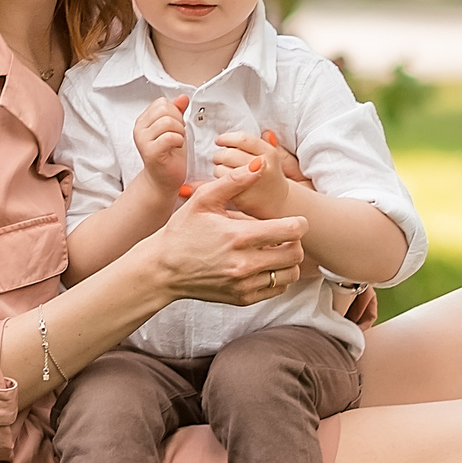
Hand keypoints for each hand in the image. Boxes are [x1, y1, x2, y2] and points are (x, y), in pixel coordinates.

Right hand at [132, 95, 186, 195]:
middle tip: (177, 135)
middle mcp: (139, 129)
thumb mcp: (175, 129)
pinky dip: (178, 141)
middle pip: (164, 109)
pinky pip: (169, 137)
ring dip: (179, 132)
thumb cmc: (169, 155)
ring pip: (167, 121)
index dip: (174, 112)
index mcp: (144, 121)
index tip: (175, 126)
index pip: (162, 103)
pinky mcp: (150, 152)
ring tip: (176, 142)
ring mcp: (143, 140)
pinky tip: (175, 148)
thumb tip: (182, 98)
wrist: (164, 180)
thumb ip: (177, 112)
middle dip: (177, 121)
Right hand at [154, 171, 307, 304]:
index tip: (293, 221)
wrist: (162, 269)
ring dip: (289, 261)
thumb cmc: (182, 231)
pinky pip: (278, 289)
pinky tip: (264, 265)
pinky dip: (278, 277)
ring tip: (274, 250)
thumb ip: (234, 180)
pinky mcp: (243, 298)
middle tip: (283, 235)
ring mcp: (244, 284)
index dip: (299, 223)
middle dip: (296, 241)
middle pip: (296, 254)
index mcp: (239, 236)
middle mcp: (244, 264)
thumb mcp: (203, 199)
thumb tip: (259, 164)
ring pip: (291, 274)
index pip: (291, 231)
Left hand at [210, 130, 293, 218]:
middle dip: (219, 154)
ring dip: (218, 168)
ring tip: (223, 170)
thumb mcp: (272, 157)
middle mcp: (263, 166)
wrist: (278, 203)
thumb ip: (264, 143)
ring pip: (221, 168)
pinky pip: (220, 184)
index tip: (219, 140)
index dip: (227, 138)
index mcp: (270, 153)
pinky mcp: (242, 197)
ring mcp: (252, 182)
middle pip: (229, 154)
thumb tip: (266, 132)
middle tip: (219, 157)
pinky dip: (218, 181)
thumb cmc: (271, 176)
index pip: (243, 139)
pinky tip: (225, 182)